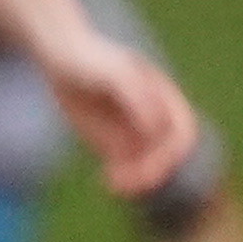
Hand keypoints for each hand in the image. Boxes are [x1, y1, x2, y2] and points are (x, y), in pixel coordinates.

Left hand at [41, 31, 199, 201]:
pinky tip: (106, 180)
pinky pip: (125, 164)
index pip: (181, 131)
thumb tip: (156, 125)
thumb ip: (135, 94)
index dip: (171, 151)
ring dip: (137, 178)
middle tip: (131, 184)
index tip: (149, 162)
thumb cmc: (88, 59)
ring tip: (114, 185)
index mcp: (162, 96)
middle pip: (167, 152)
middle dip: (155, 170)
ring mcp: (132, 128)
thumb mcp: (112, 72)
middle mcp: (152, 115)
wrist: (60, 56)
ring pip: (146, 163)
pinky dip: (121, 176)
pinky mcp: (111, 139)